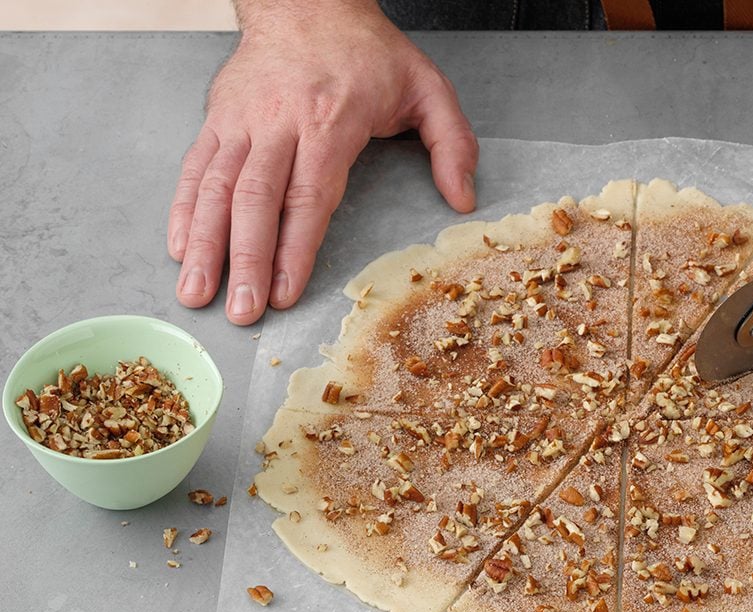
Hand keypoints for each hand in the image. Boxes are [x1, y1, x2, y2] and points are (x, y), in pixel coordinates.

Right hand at [168, 0, 477, 324]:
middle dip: (245, 260)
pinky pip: (196, 167)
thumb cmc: (367, 51)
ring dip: (205, 244)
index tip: (286, 291)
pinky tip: (180, 247)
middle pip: (255, 200)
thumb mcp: (428, 87)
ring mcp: (242, 120)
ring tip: (197, 292)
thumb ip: (452, 143)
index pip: (308, 196)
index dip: (294, 247)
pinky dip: (184, 209)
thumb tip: (462, 200)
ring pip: (217, 188)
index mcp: (330, 120)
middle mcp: (278, 122)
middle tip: (241, 310)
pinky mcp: (218, 117)